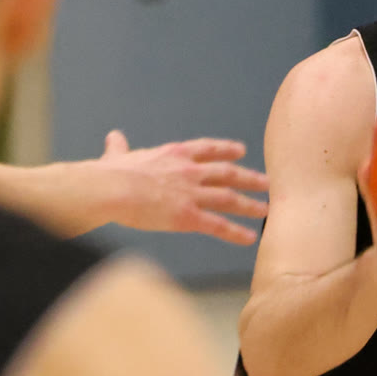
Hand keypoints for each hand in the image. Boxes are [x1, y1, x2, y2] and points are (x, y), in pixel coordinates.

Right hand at [95, 129, 266, 244]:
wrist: (112, 189)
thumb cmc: (110, 173)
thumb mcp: (117, 155)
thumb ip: (119, 148)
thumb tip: (113, 137)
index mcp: (174, 154)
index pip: (207, 149)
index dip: (226, 149)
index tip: (241, 150)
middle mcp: (189, 171)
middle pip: (227, 173)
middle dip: (248, 178)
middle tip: (266, 182)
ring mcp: (191, 194)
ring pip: (229, 198)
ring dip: (249, 204)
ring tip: (265, 210)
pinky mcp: (188, 216)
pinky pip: (218, 225)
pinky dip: (236, 232)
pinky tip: (250, 237)